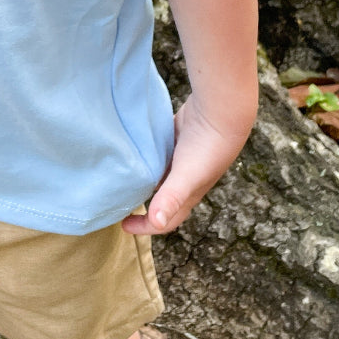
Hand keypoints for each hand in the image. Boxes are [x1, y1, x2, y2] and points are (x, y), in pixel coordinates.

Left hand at [122, 93, 253, 236]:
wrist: (221, 111)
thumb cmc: (207, 148)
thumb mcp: (186, 175)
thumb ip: (170, 198)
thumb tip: (156, 223)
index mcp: (187, 194)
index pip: (165, 220)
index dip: (145, 227)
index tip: (123, 225)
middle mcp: (182, 179)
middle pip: (159, 199)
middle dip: (141, 205)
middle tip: (118, 202)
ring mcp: (178, 158)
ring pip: (156, 175)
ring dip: (141, 179)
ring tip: (119, 178)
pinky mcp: (174, 139)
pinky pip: (156, 153)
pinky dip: (144, 156)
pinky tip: (129, 152)